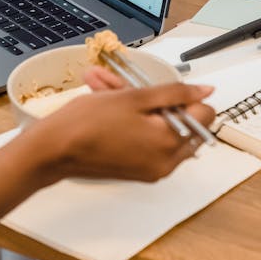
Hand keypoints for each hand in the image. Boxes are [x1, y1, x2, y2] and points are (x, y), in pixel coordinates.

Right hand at [32, 80, 215, 183]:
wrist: (54, 150)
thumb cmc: (88, 122)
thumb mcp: (134, 97)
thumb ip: (174, 92)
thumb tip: (206, 92)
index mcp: (170, 143)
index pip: (204, 115)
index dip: (184, 96)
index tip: (159, 91)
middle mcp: (166, 163)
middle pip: (183, 123)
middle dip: (159, 101)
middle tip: (131, 90)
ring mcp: (152, 169)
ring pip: (161, 129)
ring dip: (142, 108)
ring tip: (109, 88)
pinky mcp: (138, 170)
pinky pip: (147, 142)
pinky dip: (134, 122)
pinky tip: (108, 102)